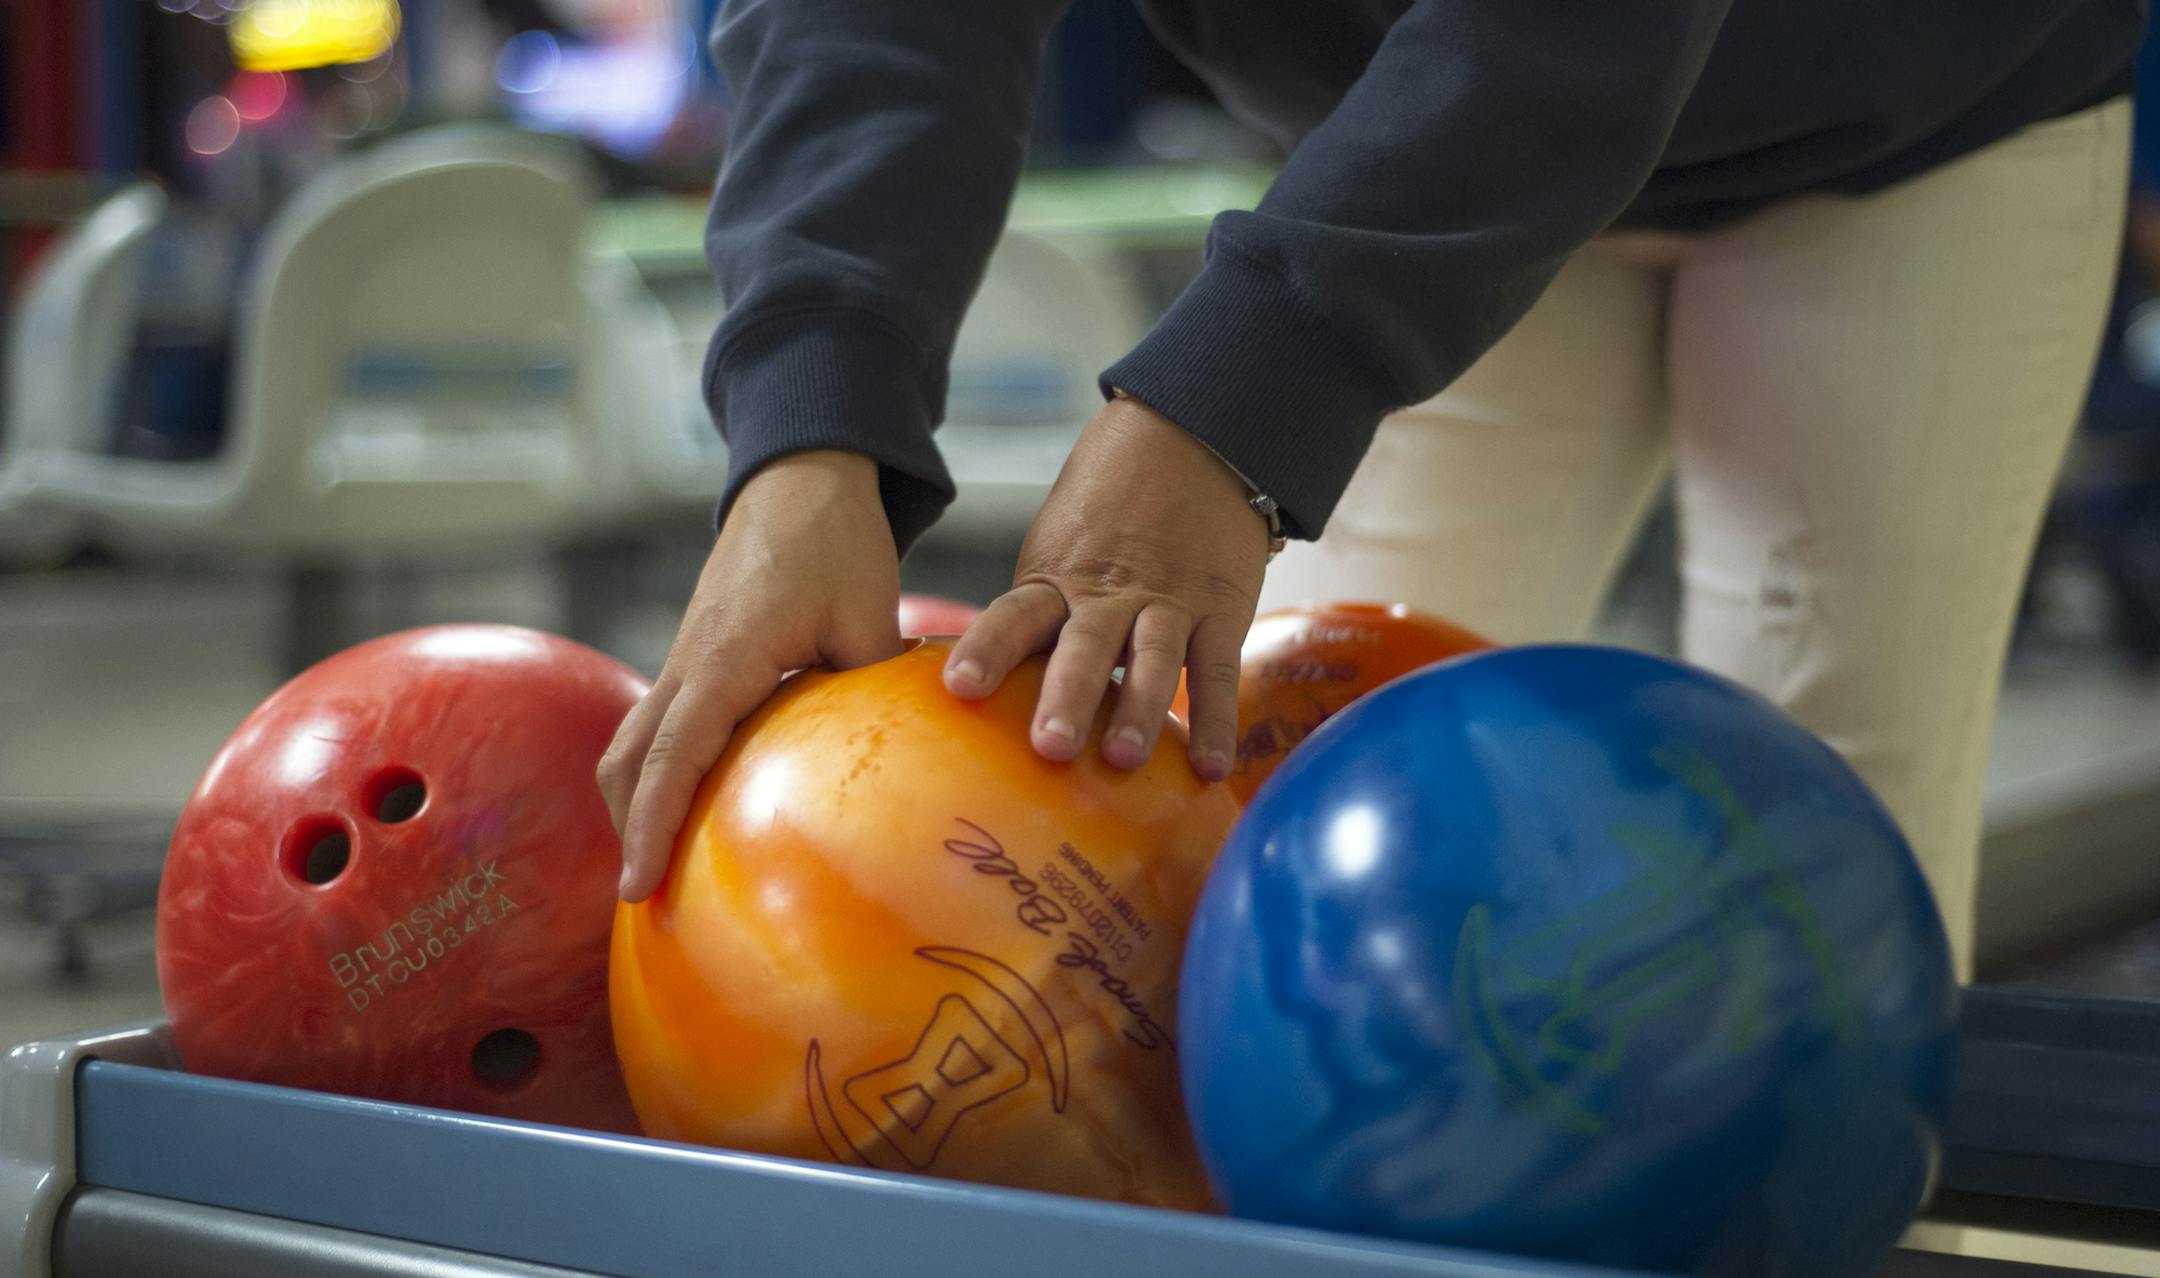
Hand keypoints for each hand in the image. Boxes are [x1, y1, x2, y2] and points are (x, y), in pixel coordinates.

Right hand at [601, 451, 902, 900]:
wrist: (799, 479)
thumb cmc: (837, 543)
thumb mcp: (867, 614)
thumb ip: (870, 688)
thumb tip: (894, 766)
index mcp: (725, 657)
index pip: (673, 757)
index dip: (652, 825)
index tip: (639, 886)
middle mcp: (687, 663)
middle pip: (628, 761)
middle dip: (628, 831)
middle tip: (647, 903)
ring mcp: (682, 659)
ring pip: (631, 745)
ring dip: (634, 804)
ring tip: (660, 870)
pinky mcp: (692, 656)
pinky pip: (657, 725)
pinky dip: (656, 773)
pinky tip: (690, 810)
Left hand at [944, 395, 1266, 779]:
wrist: (1193, 435)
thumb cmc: (1111, 507)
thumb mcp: (1060, 546)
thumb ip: (1040, 609)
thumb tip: (989, 688)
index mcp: (1058, 578)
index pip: (1015, 615)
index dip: (987, 649)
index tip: (959, 688)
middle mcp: (1108, 594)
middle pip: (1084, 647)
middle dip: (1066, 696)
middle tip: (1050, 747)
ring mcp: (1167, 602)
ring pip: (1152, 658)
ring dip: (1138, 709)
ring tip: (1124, 758)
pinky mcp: (1220, 609)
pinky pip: (1217, 669)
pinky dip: (1216, 720)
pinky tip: (1210, 769)